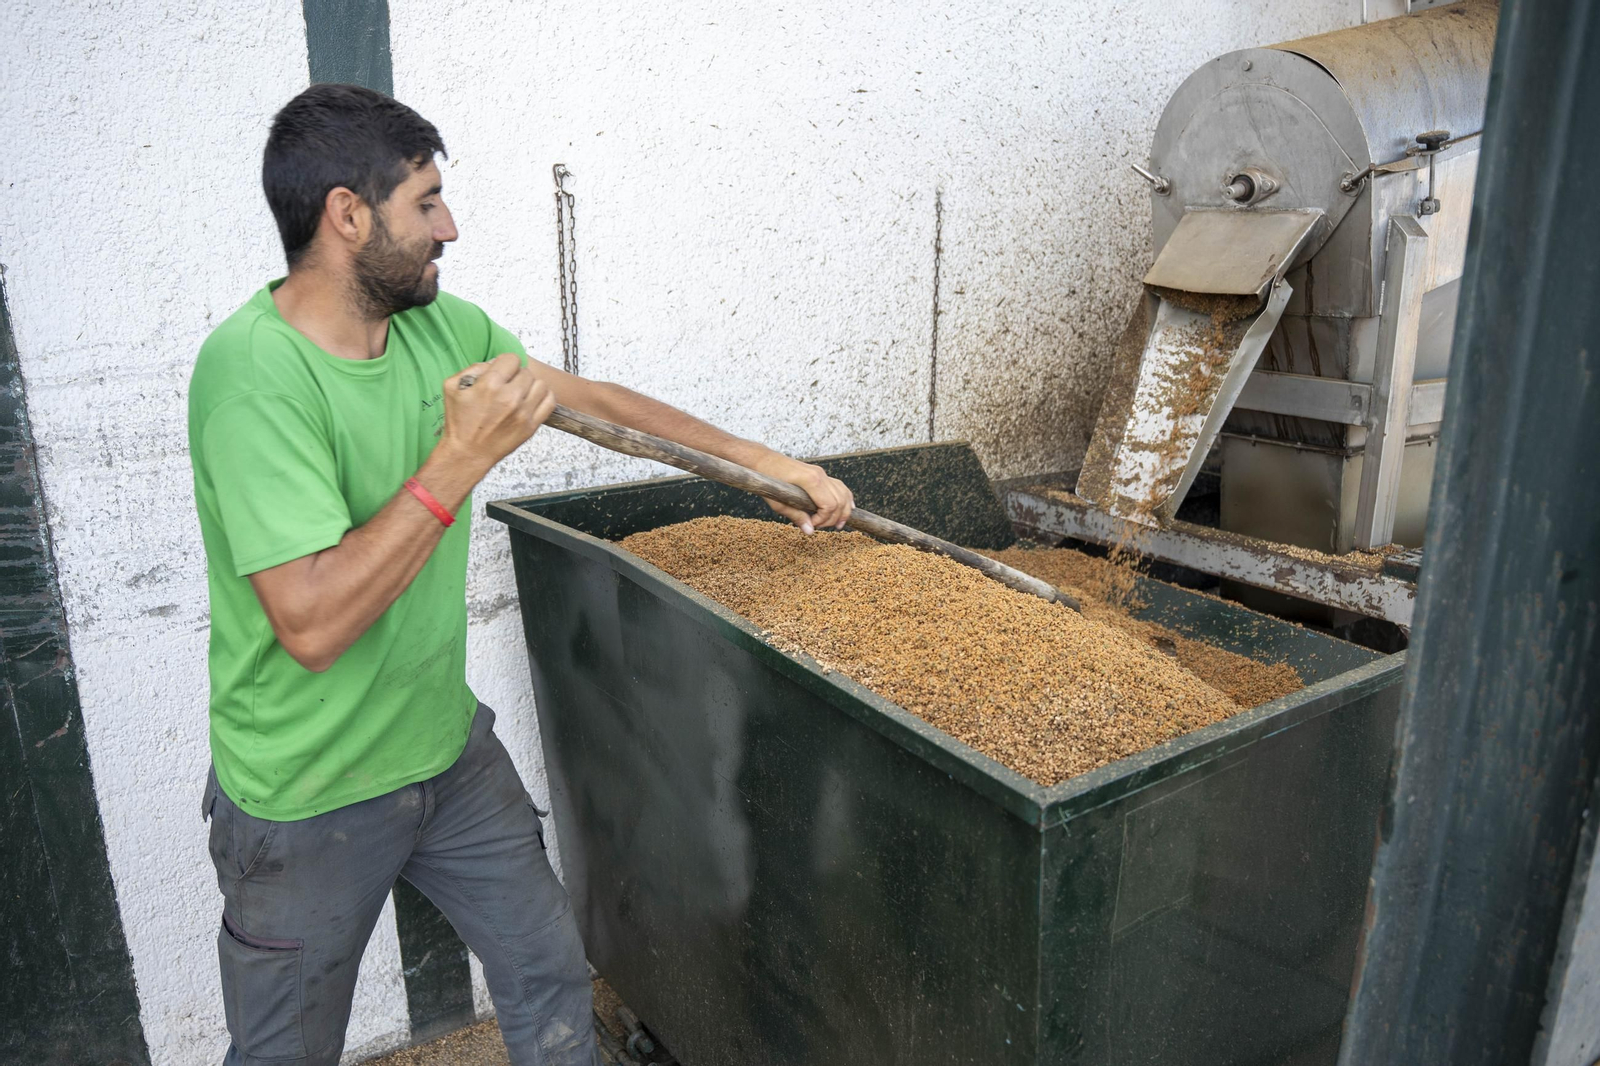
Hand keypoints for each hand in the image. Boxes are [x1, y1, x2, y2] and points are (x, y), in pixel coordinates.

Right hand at [440, 353, 556, 473]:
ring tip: (519, 394)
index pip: (512, 359)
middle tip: (506, 387)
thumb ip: (473, 368)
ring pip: (540, 384)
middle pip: (526, 372)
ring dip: (530, 386)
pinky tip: (531, 401)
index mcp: (490, 385)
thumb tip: (493, 363)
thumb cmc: (459, 422)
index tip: (501, 372)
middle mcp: (510, 397)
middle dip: (516, 376)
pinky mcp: (531, 426)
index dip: (505, 364)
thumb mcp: (452, 387)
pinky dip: (543, 398)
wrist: (467, 453)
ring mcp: (523, 413)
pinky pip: (550, 401)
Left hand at [760, 458, 853, 533]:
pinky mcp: (820, 474)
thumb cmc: (768, 480)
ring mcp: (821, 473)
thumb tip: (810, 531)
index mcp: (810, 481)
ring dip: (844, 510)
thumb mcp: (778, 503)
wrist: (764, 461)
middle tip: (821, 526)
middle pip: (839, 501)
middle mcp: (820, 475)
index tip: (813, 525)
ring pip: (843, 493)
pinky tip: (847, 508)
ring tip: (838, 524)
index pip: (829, 505)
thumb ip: (796, 517)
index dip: (823, 519)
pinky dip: (845, 498)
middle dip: (833, 518)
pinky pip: (839, 487)